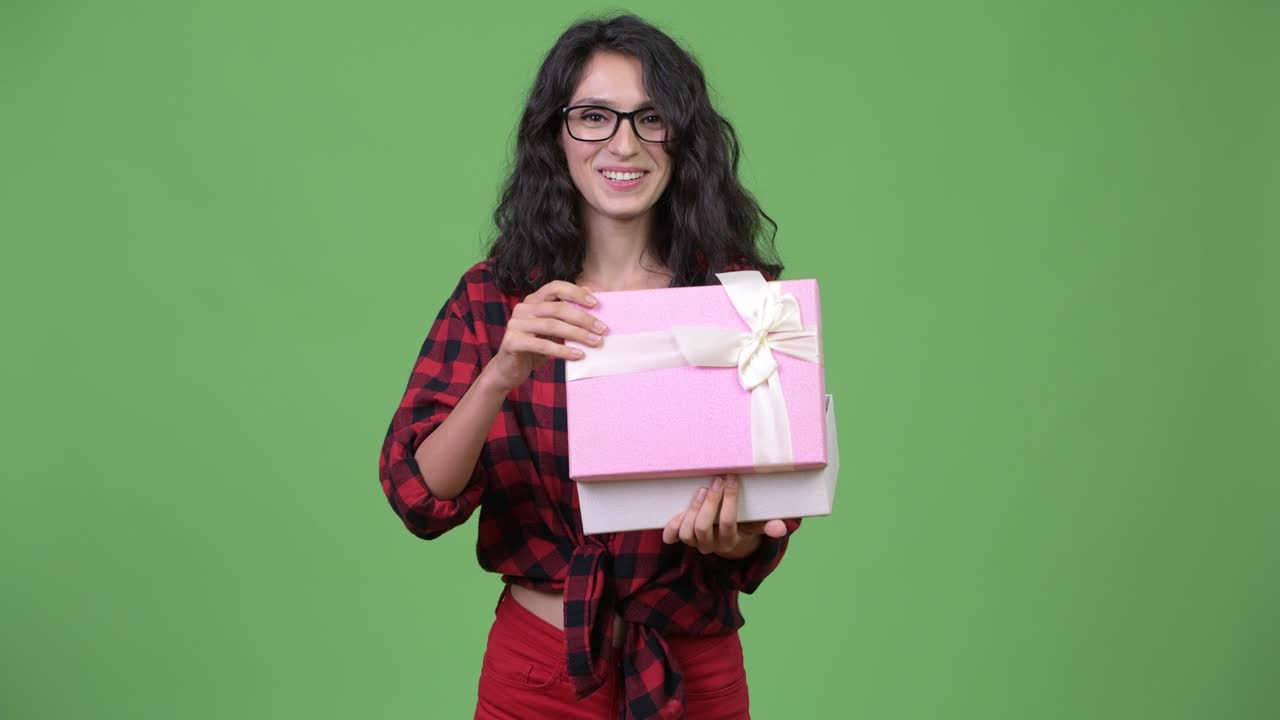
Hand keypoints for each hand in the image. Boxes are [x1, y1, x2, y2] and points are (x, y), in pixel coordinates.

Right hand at [483, 280, 604, 393]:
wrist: (509, 370)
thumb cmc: (534, 347)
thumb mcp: (552, 328)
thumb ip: (566, 310)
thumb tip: (590, 290)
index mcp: (533, 300)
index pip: (555, 287)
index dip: (576, 292)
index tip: (596, 303)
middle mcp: (523, 308)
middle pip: (557, 308)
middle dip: (583, 318)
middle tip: (602, 329)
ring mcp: (515, 324)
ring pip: (552, 326)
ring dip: (577, 334)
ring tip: (595, 342)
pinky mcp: (512, 342)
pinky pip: (542, 345)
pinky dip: (563, 350)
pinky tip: (578, 355)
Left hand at [661, 474, 788, 558]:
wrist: (728, 538)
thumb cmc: (744, 524)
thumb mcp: (756, 525)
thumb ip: (768, 526)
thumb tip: (780, 528)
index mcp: (731, 541)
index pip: (728, 522)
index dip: (729, 500)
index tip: (731, 477)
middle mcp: (711, 545)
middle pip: (703, 527)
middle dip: (709, 502)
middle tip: (716, 481)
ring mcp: (695, 543)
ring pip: (687, 532)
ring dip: (692, 509)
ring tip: (701, 490)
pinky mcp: (682, 538)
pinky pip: (672, 536)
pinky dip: (673, 523)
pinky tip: (680, 509)